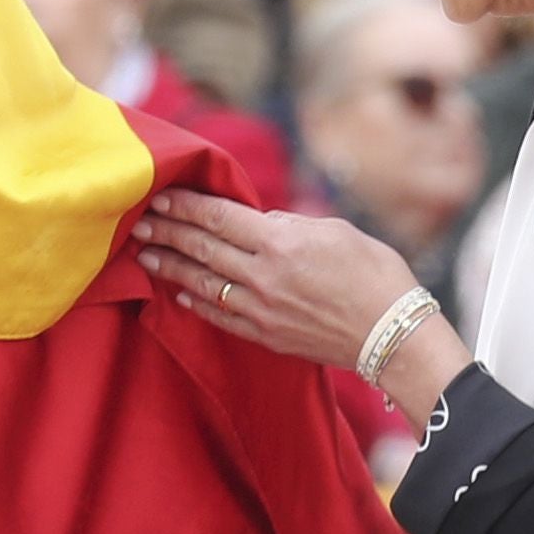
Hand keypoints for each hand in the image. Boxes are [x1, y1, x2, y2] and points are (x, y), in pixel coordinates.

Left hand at [137, 192, 470, 408]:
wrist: (394, 335)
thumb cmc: (376, 274)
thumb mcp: (335, 231)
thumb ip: (290, 225)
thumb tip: (262, 223)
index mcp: (280, 242)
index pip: (218, 218)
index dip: (185, 206)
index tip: (161, 196)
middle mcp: (263, 276)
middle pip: (203, 249)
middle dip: (168, 233)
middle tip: (138, 222)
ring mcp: (262, 310)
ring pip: (204, 284)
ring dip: (171, 268)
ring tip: (146, 255)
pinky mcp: (267, 337)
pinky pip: (222, 317)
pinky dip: (198, 303)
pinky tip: (180, 294)